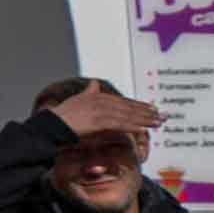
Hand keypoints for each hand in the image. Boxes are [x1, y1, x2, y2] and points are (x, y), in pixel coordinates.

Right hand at [42, 82, 158, 147]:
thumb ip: (88, 92)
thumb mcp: (76, 100)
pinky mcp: (98, 120)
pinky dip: (132, 125)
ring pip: (127, 114)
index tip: (152, 108)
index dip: (138, 105)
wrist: (51, 125)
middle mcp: (100, 100)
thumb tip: (94, 83)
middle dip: (146, 111)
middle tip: (162, 116)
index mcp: (97, 96)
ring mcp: (99, 110)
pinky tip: (143, 129)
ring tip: (157, 122)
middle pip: (128, 106)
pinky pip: (120, 123)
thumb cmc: (61, 116)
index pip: (122, 101)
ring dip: (144, 119)